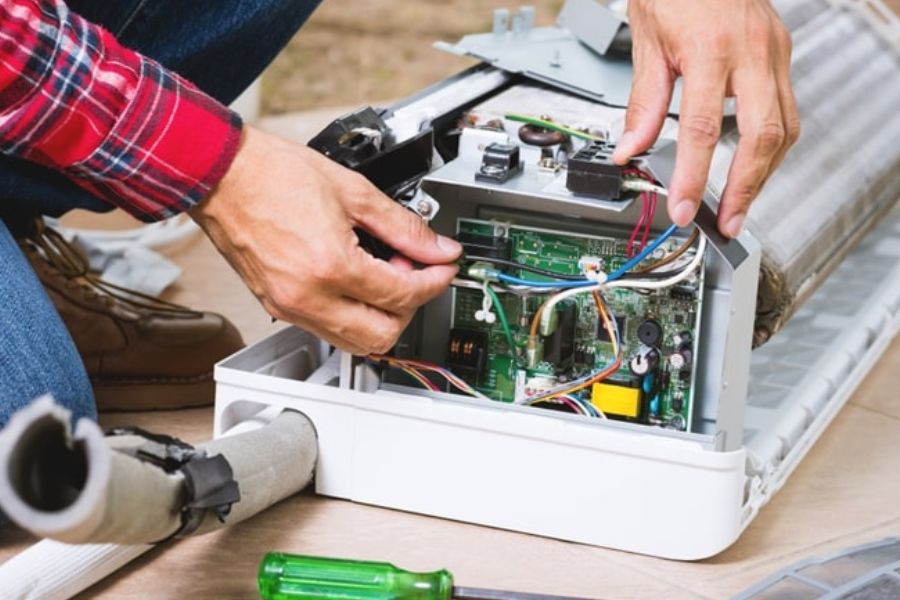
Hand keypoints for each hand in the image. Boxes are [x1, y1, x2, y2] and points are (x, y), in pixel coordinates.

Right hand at [191, 126, 461, 353]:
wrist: (222, 175)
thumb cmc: (272, 174)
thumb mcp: (353, 192)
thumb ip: (403, 226)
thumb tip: (437, 247)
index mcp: (330, 266)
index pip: (402, 295)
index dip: (434, 281)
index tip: (444, 267)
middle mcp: (308, 297)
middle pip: (382, 335)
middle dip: (410, 307)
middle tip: (414, 272)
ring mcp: (290, 307)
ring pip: (355, 343)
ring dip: (381, 317)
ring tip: (384, 275)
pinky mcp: (277, 307)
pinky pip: (327, 331)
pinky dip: (353, 316)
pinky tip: (357, 282)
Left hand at [613, 0, 799, 237]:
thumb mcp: (646, 39)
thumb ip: (642, 100)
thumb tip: (631, 149)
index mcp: (710, 47)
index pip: (702, 129)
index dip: (694, 176)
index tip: (684, 208)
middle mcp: (751, 51)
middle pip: (762, 135)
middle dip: (746, 187)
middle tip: (728, 223)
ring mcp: (773, 51)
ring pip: (784, 127)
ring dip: (762, 173)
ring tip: (740, 204)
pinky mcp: (780, 53)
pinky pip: (786, 110)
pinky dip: (769, 146)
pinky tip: (752, 164)